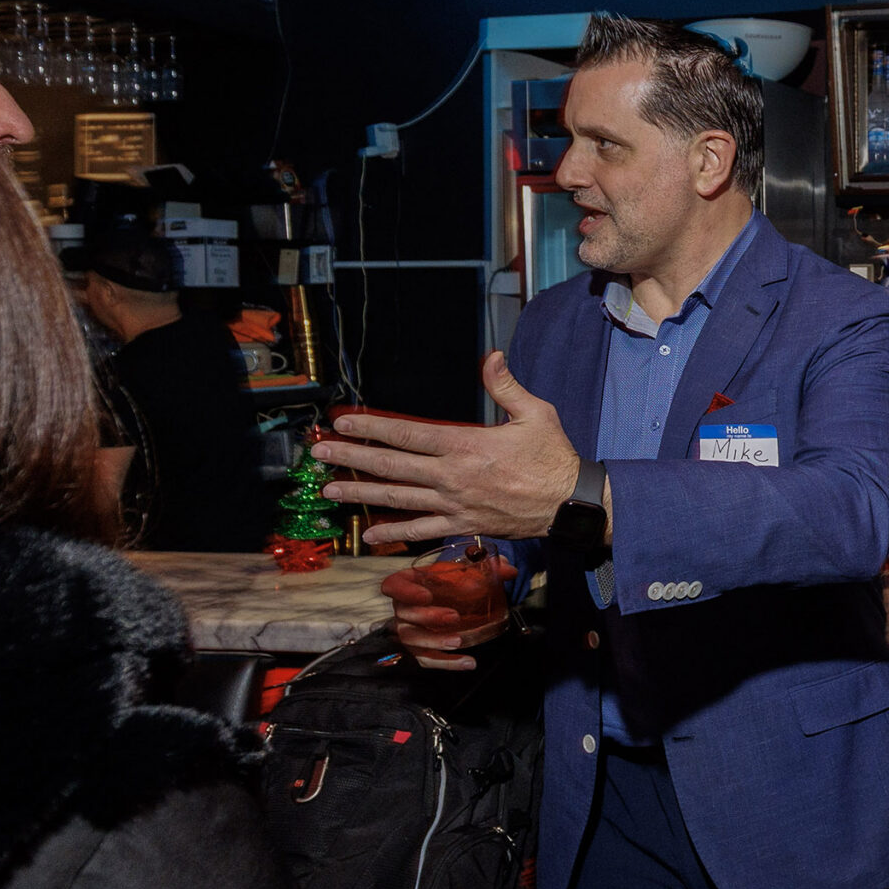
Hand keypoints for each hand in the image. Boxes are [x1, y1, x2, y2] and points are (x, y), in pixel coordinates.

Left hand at [313, 354, 587, 545]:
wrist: (570, 504)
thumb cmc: (553, 456)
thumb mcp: (535, 414)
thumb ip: (506, 386)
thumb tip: (491, 356)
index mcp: (466, 445)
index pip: (408, 434)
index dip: (372, 428)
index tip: (343, 423)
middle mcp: (452, 476)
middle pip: (392, 466)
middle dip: (352, 458)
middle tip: (319, 454)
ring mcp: (455, 504)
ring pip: (399, 498)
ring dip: (362, 494)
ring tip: (329, 490)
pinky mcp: (463, 524)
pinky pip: (422, 530)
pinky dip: (395, 532)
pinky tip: (370, 532)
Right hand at [380, 554, 519, 671]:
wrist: (451, 598)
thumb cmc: (450, 581)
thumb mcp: (465, 570)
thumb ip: (487, 567)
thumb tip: (510, 570)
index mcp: (408, 583)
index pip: (393, 586)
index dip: (405, 592)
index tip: (426, 596)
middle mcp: (402, 608)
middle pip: (406, 615)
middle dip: (429, 617)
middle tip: (454, 617)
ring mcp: (408, 630)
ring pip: (413, 640)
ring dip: (435, 641)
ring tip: (459, 641)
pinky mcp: (419, 650)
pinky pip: (427, 659)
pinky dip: (447, 663)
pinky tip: (468, 662)